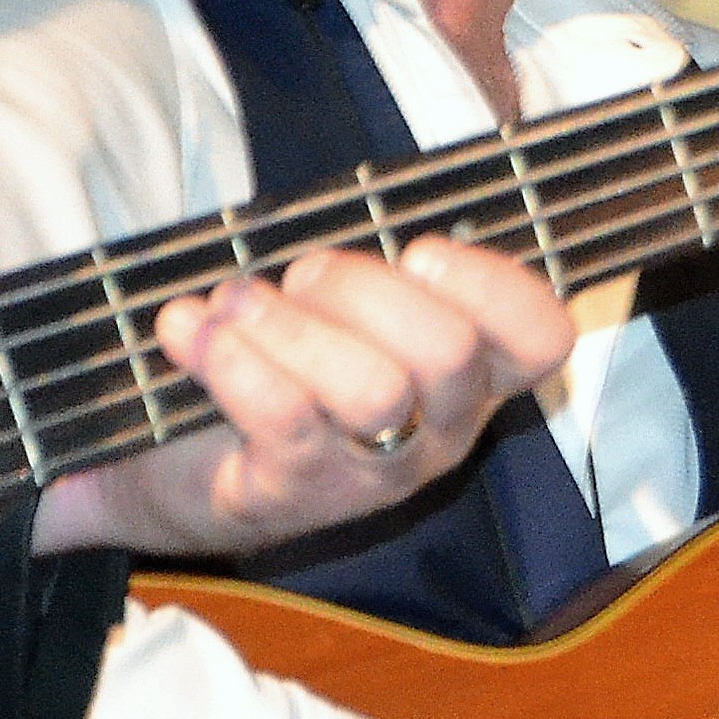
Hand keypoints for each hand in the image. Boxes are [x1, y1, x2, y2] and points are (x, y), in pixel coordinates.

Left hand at [30, 238, 576, 558]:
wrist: (176, 470)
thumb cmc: (280, 366)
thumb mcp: (345, 311)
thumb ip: (379, 270)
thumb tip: (385, 225)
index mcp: (472, 376)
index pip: (542, 337)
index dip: (492, 285)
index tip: (420, 253)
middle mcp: (441, 430)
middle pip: (449, 350)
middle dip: (361, 288)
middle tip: (301, 276)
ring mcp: (376, 472)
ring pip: (373, 391)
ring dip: (289, 324)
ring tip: (231, 304)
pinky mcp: (298, 494)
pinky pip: (284, 417)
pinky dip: (232, 360)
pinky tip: (189, 331)